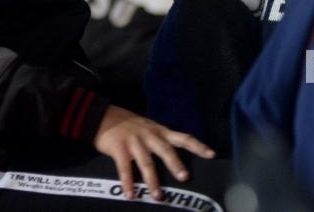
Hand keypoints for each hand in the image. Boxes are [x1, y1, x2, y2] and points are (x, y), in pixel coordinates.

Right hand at [93, 106, 214, 200]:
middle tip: (184, 177)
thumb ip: (160, 139)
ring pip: (146, 162)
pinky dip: (127, 182)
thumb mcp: (148, 127)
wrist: (102, 116)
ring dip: (152, 181)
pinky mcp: (119, 148)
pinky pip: (124, 168)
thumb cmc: (128, 125)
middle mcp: (149, 135)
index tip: (211, 154)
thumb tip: (174, 155)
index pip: (183, 137)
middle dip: (175, 164)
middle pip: (166, 150)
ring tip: (158, 196)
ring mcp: (134, 141)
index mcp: (160, 131)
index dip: (197, 146)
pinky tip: (130, 194)